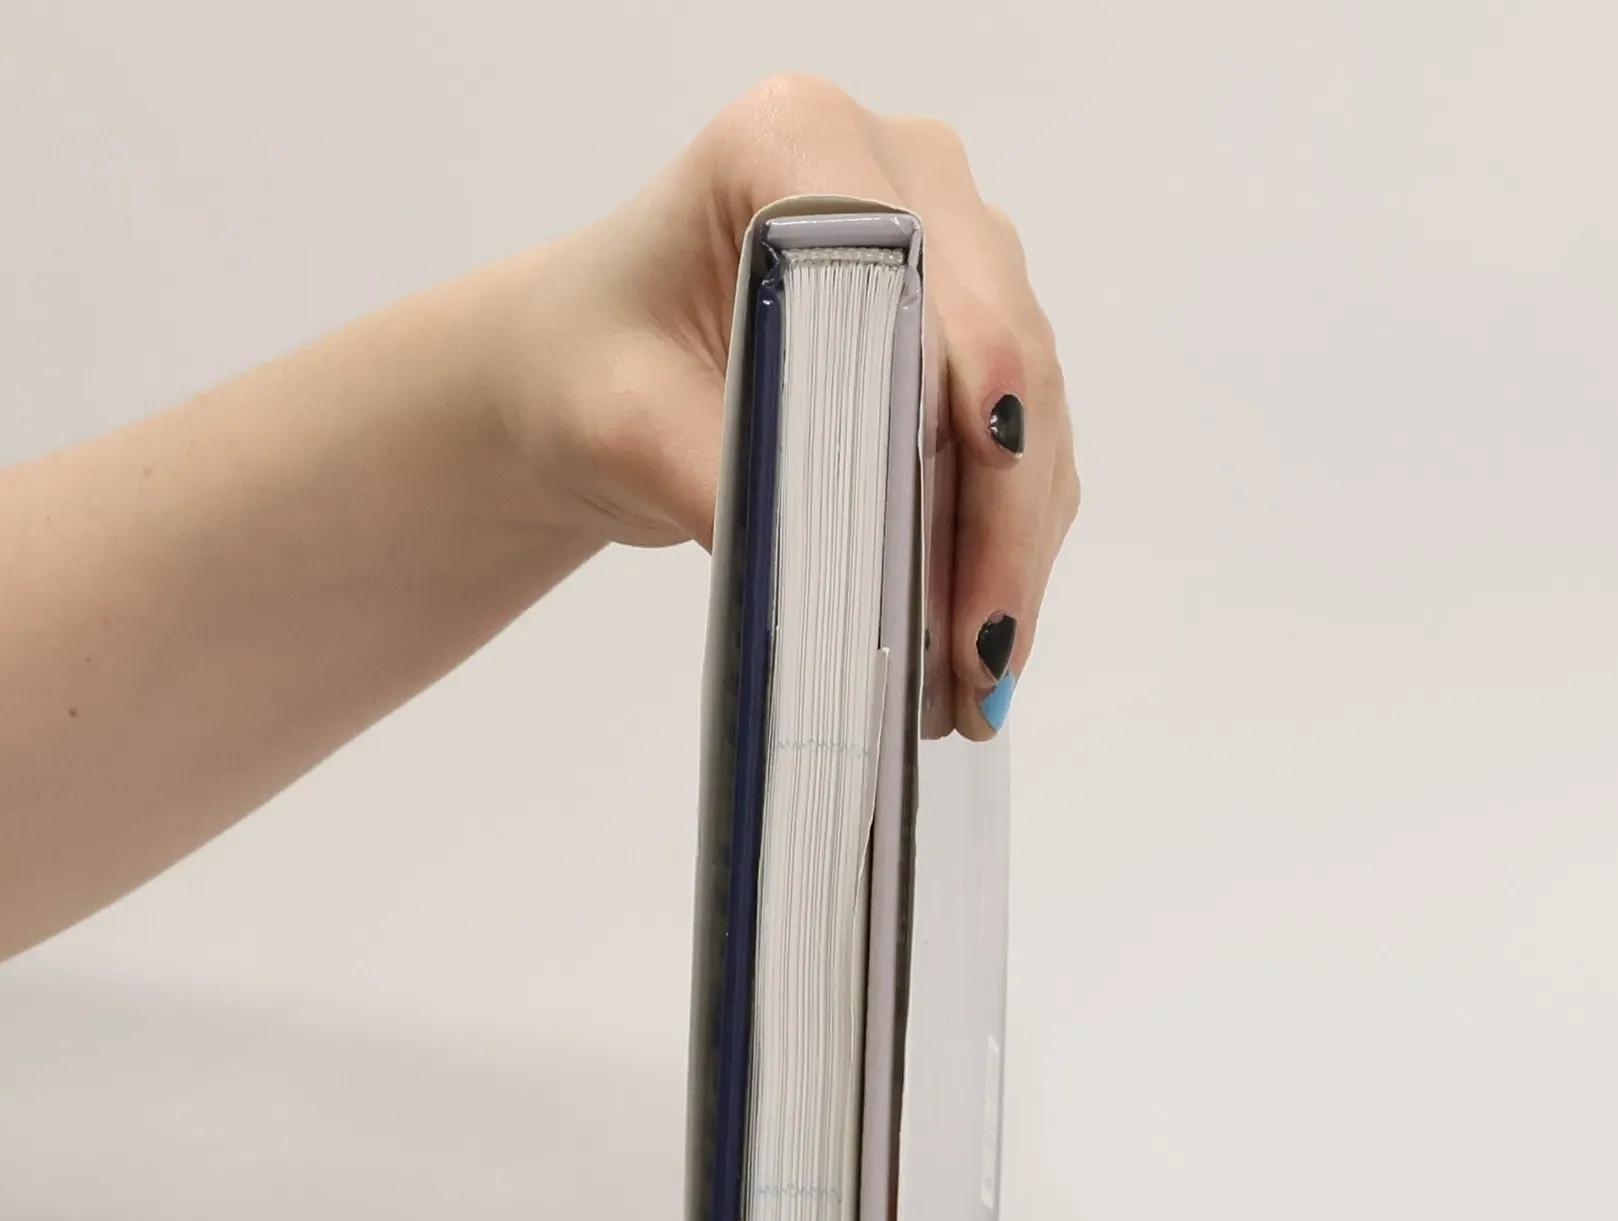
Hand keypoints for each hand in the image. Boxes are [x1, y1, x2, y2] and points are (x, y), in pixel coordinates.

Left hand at [511, 74, 1079, 739]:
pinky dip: (1006, 546)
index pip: (914, 259)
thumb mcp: (625, 428)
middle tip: (980, 655)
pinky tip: (980, 643)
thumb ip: (721, 479)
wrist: (589, 377)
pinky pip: (1021, 446)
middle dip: (1000, 511)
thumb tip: (839, 584)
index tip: (987, 467)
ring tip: (978, 684)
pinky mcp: (972, 332)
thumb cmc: (591, 373)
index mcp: (797, 139)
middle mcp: (901, 172)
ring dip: (1014, 549)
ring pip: (1028, 408)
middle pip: (997, 344)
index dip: (968, 369)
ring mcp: (953, 248)